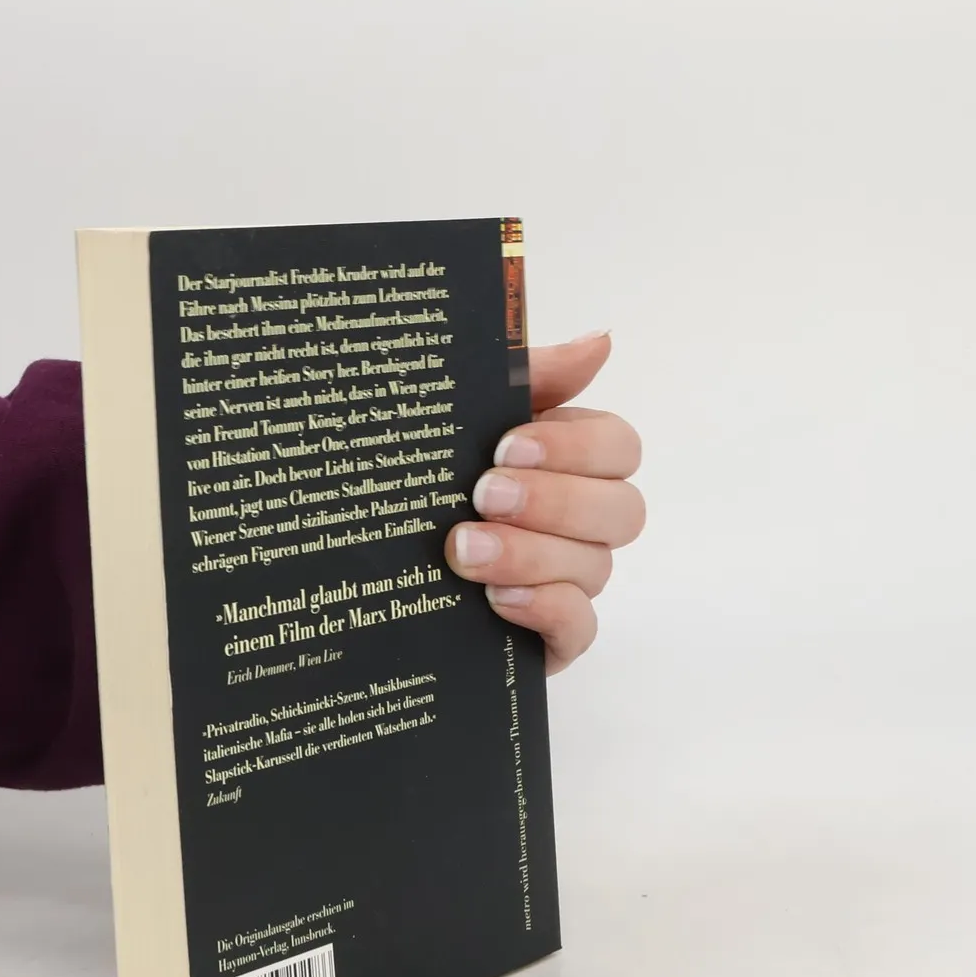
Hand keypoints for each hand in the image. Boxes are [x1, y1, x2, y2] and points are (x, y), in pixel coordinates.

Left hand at [444, 331, 643, 672]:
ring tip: (463, 551)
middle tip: (483, 495)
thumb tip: (601, 339)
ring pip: (596, 568)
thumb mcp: (464, 415)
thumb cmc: (421, 472)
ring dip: (532, 553)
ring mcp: (569, 580)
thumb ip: (530, 375)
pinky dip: (545, 609)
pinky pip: (580, 629)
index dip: (577, 447)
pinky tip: (497, 598)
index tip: (507, 446)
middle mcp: (581, 520)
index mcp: (569, 459)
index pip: (620, 447)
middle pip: (623, 510)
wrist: (352, 560)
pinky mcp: (550, 637)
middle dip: (556, 501)